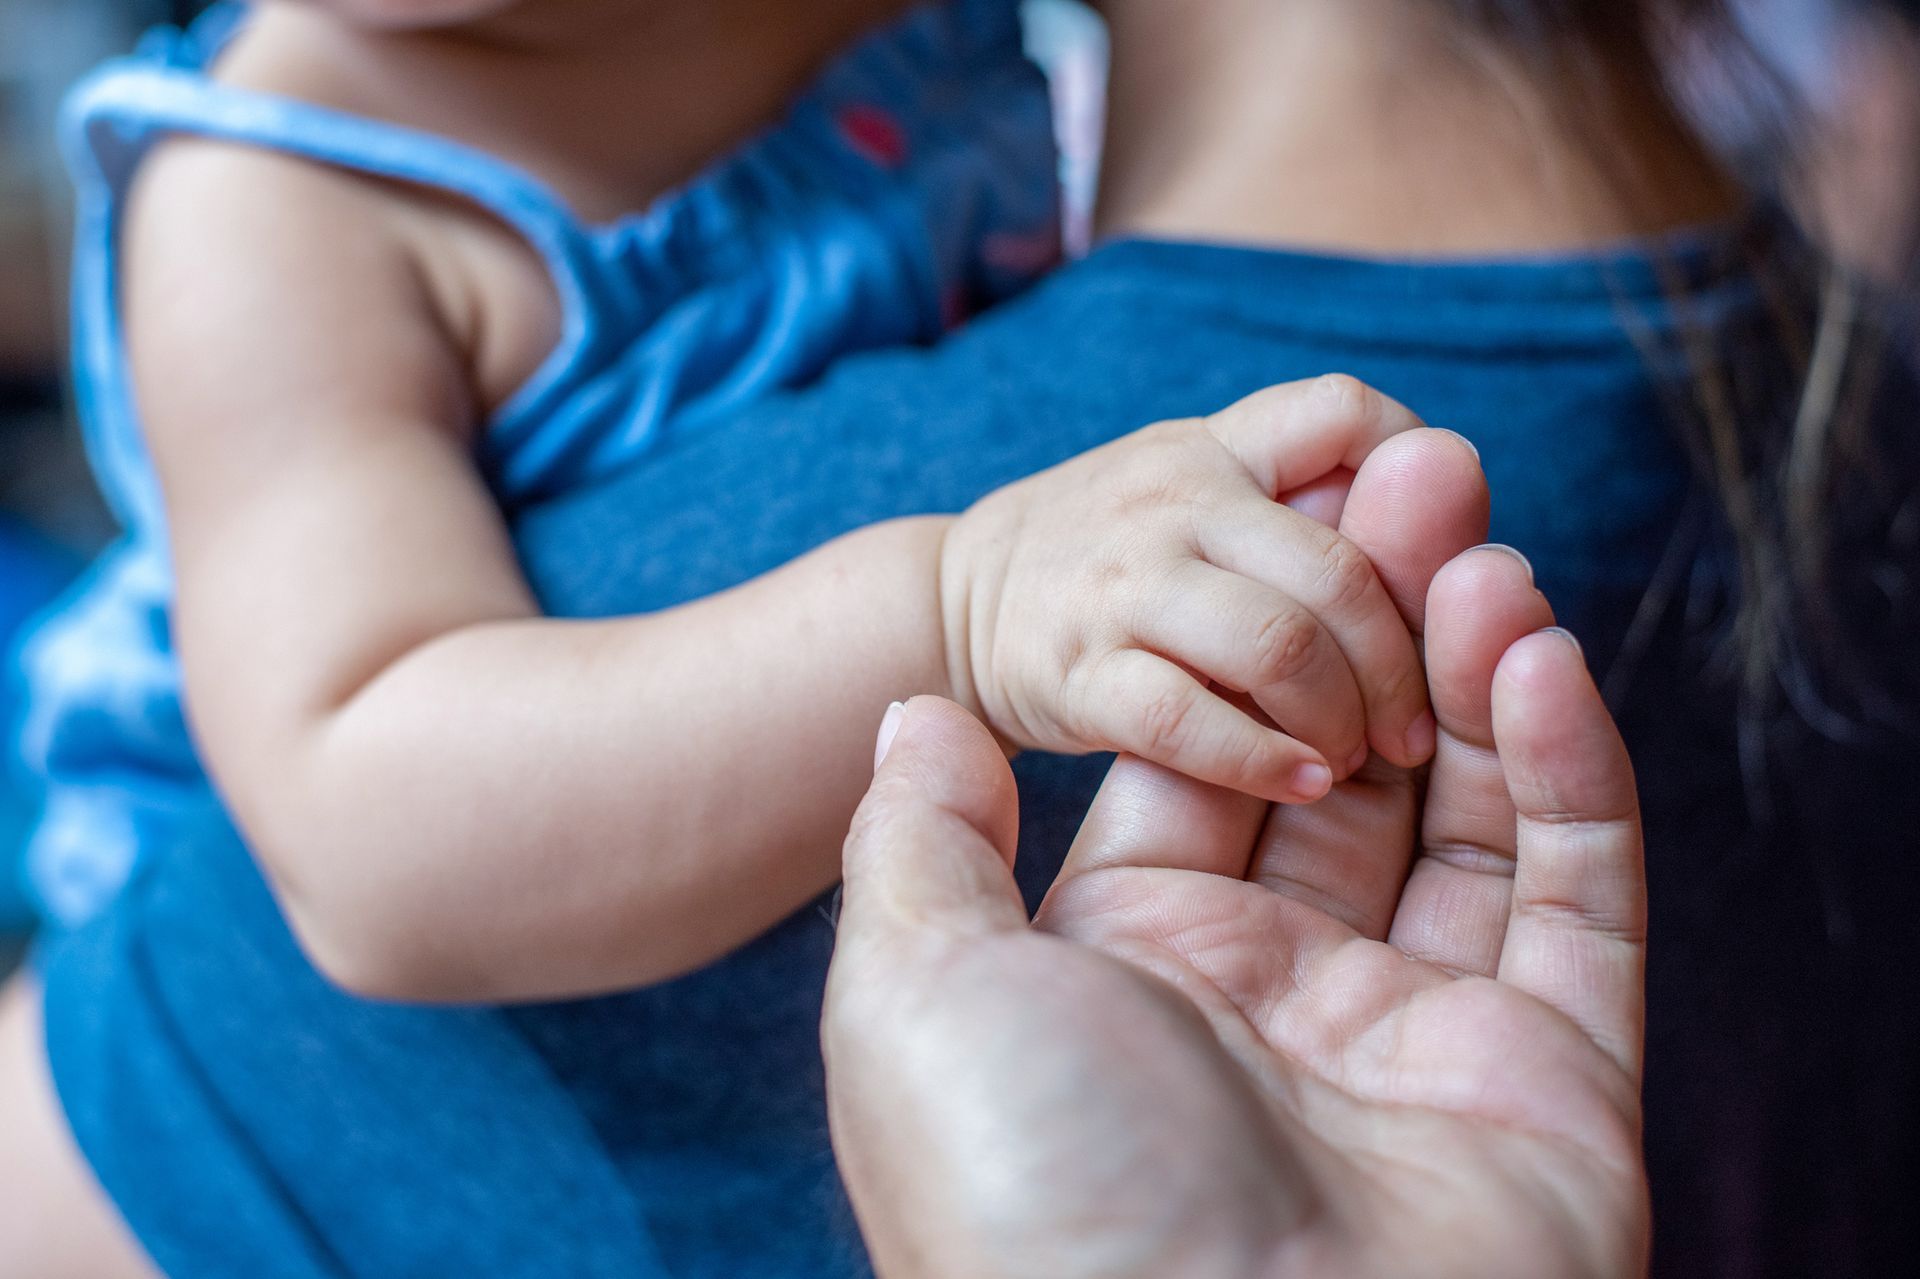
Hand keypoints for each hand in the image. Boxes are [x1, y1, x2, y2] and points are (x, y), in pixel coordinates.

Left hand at [825, 556, 1647, 1273]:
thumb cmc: (1033, 1195)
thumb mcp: (916, 995)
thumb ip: (921, 845)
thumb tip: (908, 715)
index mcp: (1132, 965)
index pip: (1206, 759)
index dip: (1243, 642)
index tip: (1286, 518)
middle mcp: (1274, 995)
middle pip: (1342, 766)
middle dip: (1375, 622)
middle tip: (1418, 478)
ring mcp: (1414, 1037)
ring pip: (1464, 815)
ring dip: (1473, 666)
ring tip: (1479, 535)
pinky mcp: (1546, 1079)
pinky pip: (1569, 898)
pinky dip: (1564, 769)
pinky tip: (1534, 653)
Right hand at [939, 376, 1465, 802]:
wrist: (953, 600)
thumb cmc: (1110, 554)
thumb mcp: (1192, 486)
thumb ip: (1300, 498)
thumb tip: (1445, 538)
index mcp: (1215, 447)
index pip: (1341, 414)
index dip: (1416, 477)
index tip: (1437, 573)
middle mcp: (1174, 500)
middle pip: (1339, 568)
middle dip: (1403, 662)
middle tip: (1417, 727)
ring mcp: (1122, 584)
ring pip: (1280, 646)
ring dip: (1342, 718)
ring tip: (1353, 760)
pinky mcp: (1077, 672)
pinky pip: (1187, 720)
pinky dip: (1260, 762)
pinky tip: (1299, 784)